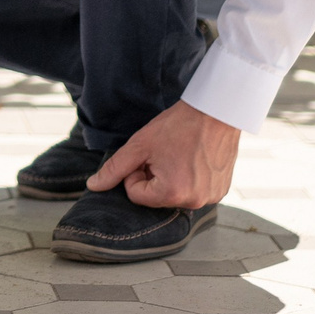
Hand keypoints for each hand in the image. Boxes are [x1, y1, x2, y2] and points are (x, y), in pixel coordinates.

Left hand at [86, 100, 238, 209]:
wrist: (217, 111)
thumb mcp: (140, 145)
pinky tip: (195, 159)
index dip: (136, 173)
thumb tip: (93, 186)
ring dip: (171, 178)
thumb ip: (114, 168)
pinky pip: (194, 191)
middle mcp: (194, 202)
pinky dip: (190, 178)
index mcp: (172, 194)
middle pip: (156, 197)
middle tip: (165, 153)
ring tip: (181, 154)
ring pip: (174, 194)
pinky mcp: (221, 192)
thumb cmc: (178, 126)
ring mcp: (211, 198)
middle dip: (154, 176)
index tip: (148, 155)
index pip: (136, 194)